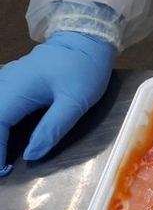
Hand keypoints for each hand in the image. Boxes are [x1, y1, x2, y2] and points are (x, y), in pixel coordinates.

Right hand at [0, 32, 115, 174]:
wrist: (87, 38)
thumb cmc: (84, 69)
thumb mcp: (75, 102)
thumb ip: (52, 128)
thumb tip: (31, 155)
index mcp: (17, 89)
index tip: (2, 171)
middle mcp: (6, 83)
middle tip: (1, 168)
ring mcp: (7, 80)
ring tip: (2, 157)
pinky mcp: (13, 81)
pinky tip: (4, 135)